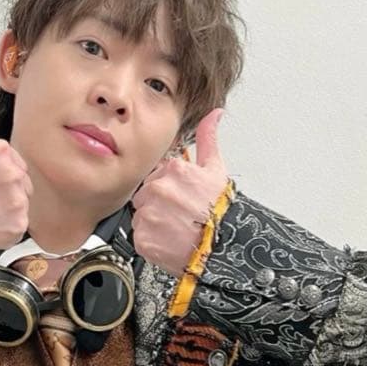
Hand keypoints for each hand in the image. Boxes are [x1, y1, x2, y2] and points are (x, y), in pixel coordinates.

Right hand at [0, 74, 32, 254]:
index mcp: (0, 150)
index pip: (14, 162)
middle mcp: (12, 172)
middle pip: (21, 181)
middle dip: (5, 189)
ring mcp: (16, 199)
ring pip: (21, 202)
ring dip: (6, 208)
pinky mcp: (18, 223)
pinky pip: (20, 224)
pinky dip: (6, 227)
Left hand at [131, 109, 228, 277]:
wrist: (226, 249)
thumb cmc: (223, 213)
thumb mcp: (217, 170)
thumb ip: (208, 138)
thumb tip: (212, 116)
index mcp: (172, 170)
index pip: (158, 175)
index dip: (170, 187)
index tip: (181, 197)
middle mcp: (157, 190)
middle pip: (147, 195)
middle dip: (159, 204)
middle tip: (179, 215)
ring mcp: (149, 215)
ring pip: (142, 215)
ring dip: (155, 222)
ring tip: (176, 229)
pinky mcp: (143, 238)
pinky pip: (140, 237)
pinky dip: (152, 241)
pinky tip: (169, 241)